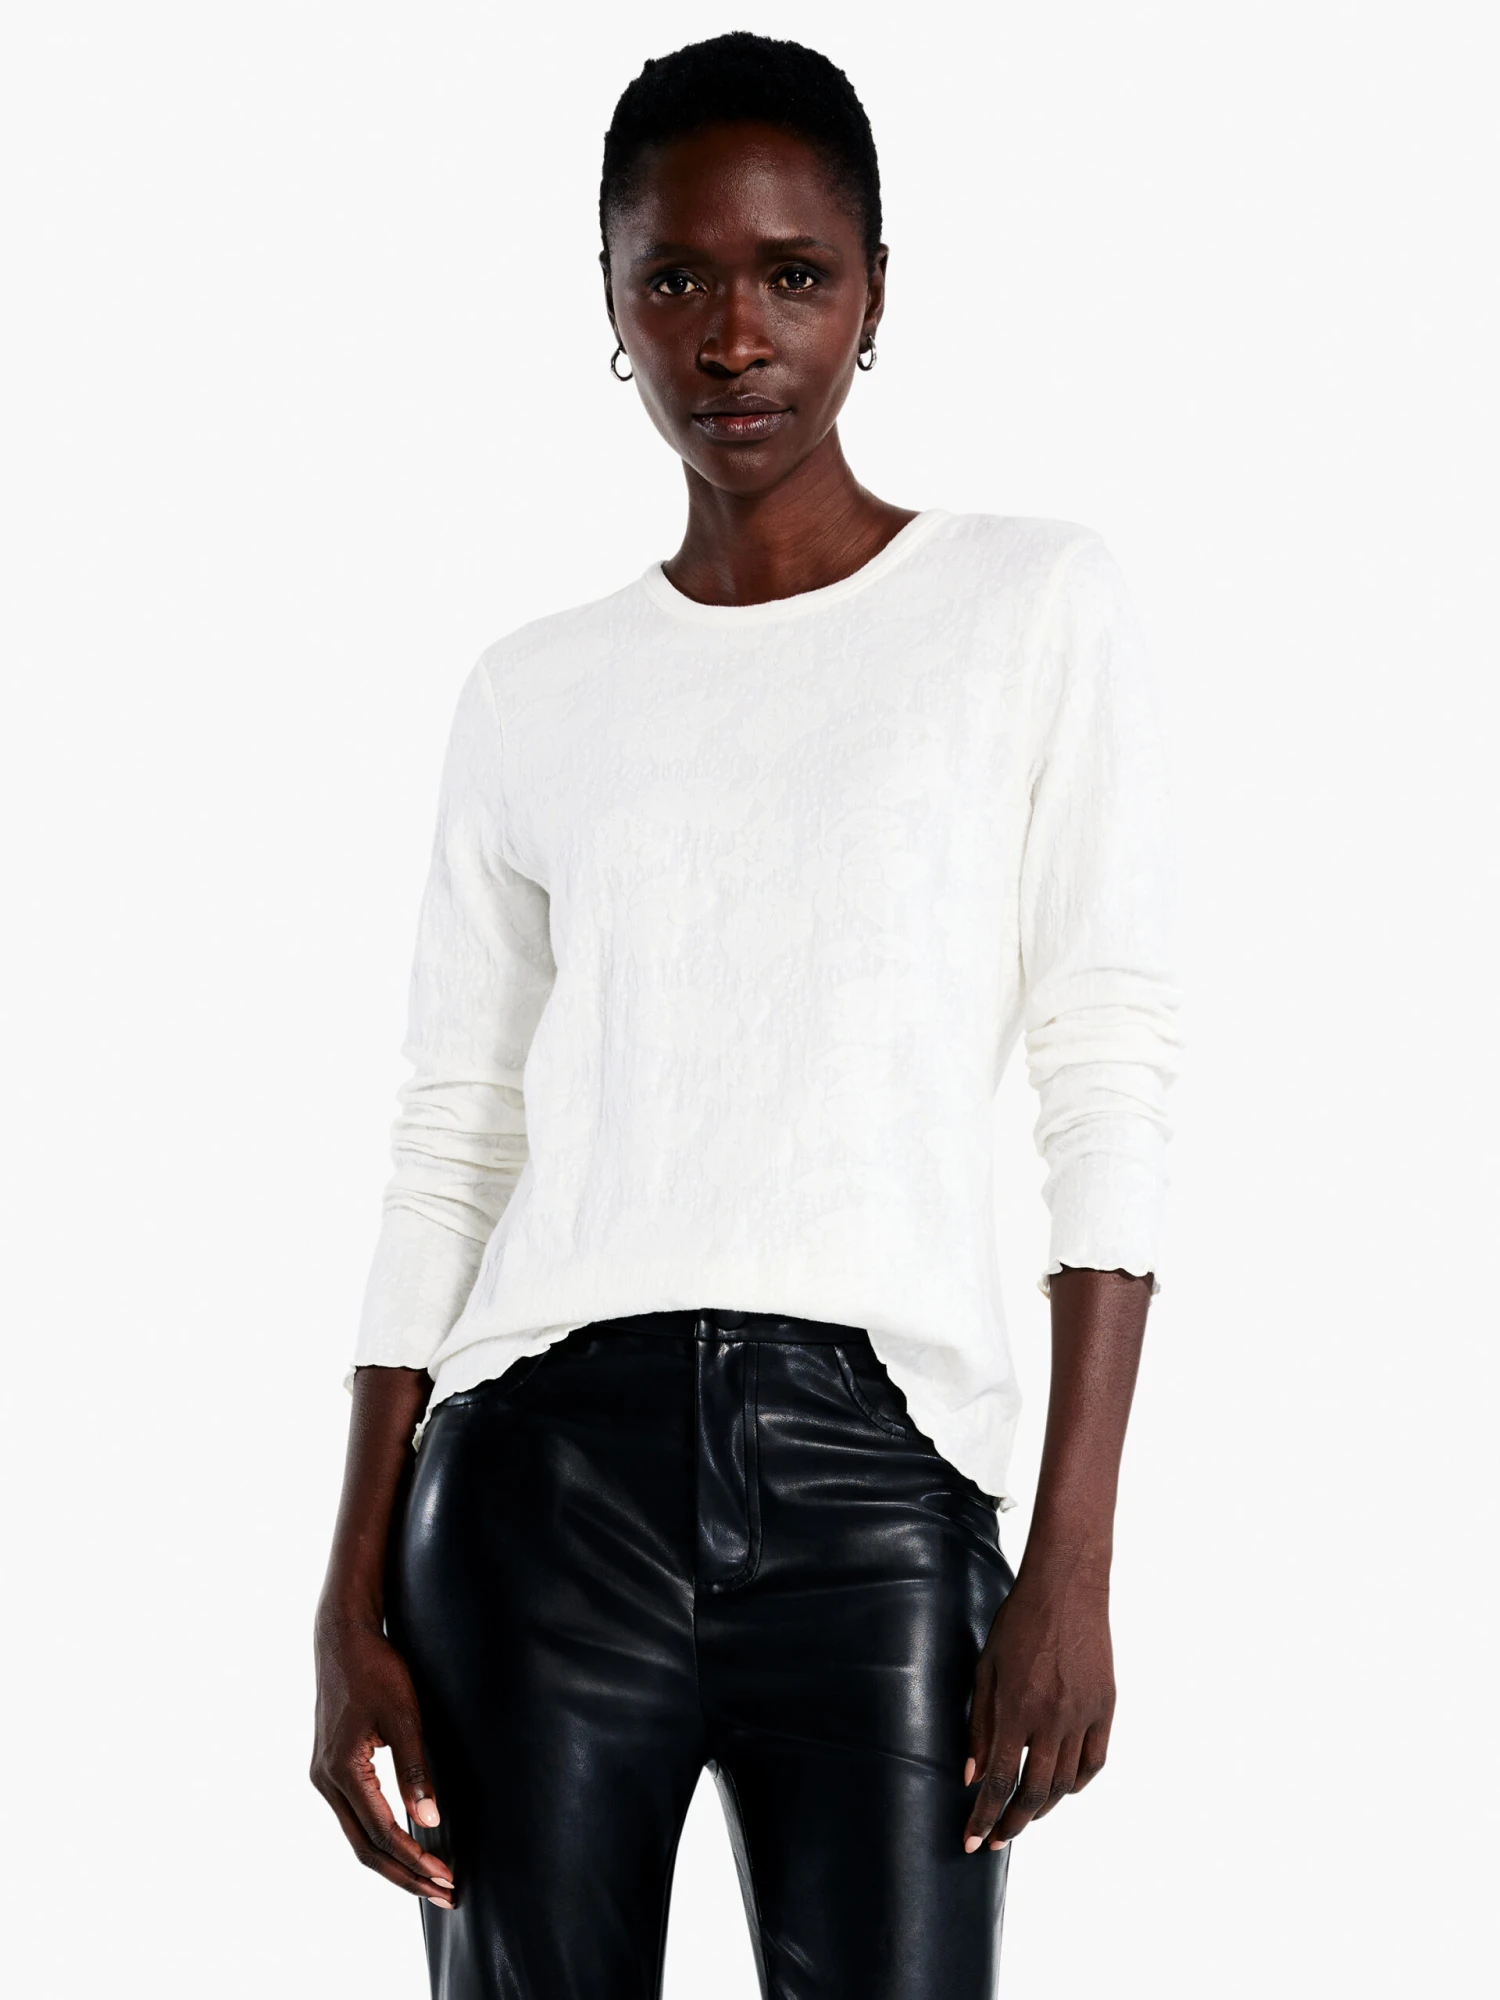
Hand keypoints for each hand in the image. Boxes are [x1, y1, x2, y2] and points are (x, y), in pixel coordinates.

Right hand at [311, 1612, 454, 1908]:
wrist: (342, 1638)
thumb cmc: (376, 1670)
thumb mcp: (404, 1715)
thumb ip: (415, 1769)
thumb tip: (429, 1820)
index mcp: (342, 1771)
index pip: (381, 1833)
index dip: (415, 1859)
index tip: (446, 1877)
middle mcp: (325, 1782)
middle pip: (365, 1848)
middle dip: (405, 1876)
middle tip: (445, 1894)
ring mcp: (324, 1778)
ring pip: (357, 1837)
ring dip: (393, 1862)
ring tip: (429, 1881)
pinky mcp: (331, 1770)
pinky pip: (355, 1818)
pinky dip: (380, 1839)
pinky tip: (406, 1846)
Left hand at [961, 1555, 1114, 1850]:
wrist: (1067, 1590)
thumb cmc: (1018, 1624)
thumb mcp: (986, 1669)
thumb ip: (979, 1724)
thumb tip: (973, 1776)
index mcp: (1016, 1708)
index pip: (999, 1781)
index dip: (984, 1817)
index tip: (972, 1841)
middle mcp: (1051, 1719)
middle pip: (1033, 1792)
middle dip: (1012, 1823)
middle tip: (997, 1838)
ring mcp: (1083, 1716)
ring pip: (1064, 1784)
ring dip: (1042, 1808)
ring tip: (1024, 1816)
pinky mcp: (1106, 1710)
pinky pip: (1094, 1763)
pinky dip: (1076, 1784)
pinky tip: (1060, 1788)